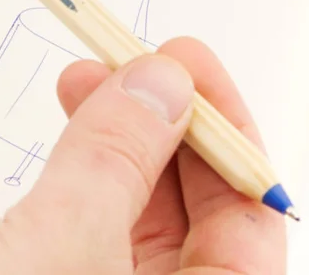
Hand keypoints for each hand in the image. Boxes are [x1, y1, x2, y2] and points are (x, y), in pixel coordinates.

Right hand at [0, 37, 286, 273]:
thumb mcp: (57, 246)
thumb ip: (116, 159)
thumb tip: (164, 82)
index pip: (250, 221)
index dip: (225, 129)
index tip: (186, 62)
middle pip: (200, 215)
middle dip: (165, 125)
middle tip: (136, 61)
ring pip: (143, 214)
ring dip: (121, 137)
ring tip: (89, 78)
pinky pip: (98, 223)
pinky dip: (87, 167)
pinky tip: (73, 126)